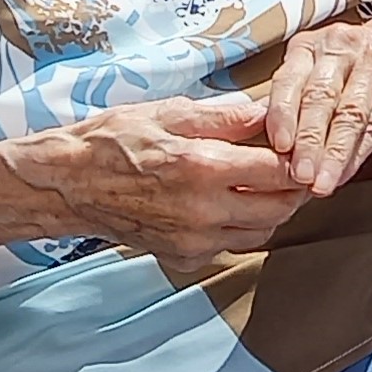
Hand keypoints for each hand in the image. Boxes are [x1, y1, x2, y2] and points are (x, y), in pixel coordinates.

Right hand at [1, 94, 308, 273]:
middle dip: (295, 188)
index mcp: (204, 169)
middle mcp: (203, 213)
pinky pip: (230, 246)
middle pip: (279, 209)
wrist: (67, 184)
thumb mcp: (171, 113)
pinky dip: (241, 228)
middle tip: (297, 166)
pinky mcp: (182, 258)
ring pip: (260, 232)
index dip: (300, 158)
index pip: (279, 172)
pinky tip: (232, 204)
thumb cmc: (115, 141)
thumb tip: (268, 113)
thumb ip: (226, 116)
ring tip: (268, 183)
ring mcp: (193, 242)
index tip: (305, 146)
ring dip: (272, 210)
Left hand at [263, 9, 371, 197]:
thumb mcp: (321, 65)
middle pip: (320, 98)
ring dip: (334, 153)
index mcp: (311, 46)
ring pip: (350, 114)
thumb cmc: (357, 59)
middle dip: (309, 141)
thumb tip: (260, 143)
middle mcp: (341, 49)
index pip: (291, 80)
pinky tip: (346, 171)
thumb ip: (295, 98)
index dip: (284, 115)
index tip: (278, 146)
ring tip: (322, 183)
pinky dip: (359, 152)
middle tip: (299, 175)